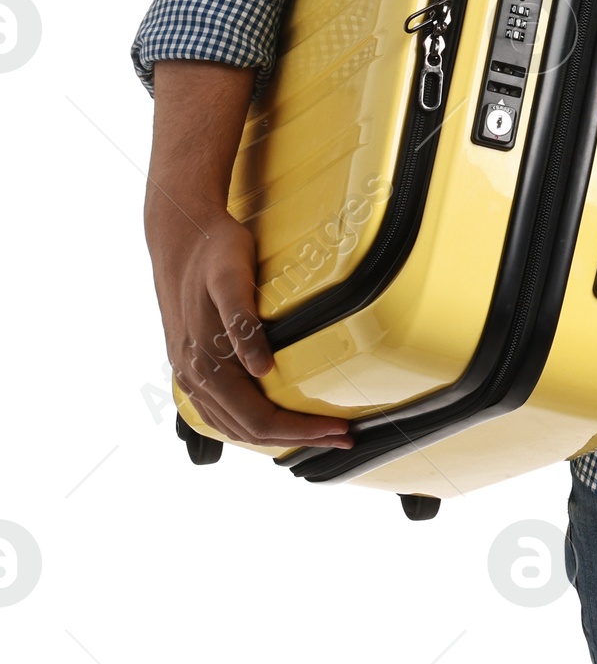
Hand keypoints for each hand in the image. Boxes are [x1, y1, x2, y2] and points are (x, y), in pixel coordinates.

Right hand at [148, 195, 353, 450]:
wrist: (180, 233)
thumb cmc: (213, 250)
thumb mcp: (231, 276)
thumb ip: (242, 323)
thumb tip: (261, 369)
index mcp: (204, 362)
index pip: (257, 418)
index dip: (300, 430)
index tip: (338, 429)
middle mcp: (194, 376)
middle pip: (249, 429)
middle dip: (298, 437)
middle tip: (341, 435)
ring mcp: (190, 373)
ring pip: (233, 426)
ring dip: (276, 435)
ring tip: (316, 432)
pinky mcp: (192, 364)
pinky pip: (221, 411)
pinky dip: (251, 424)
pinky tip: (273, 418)